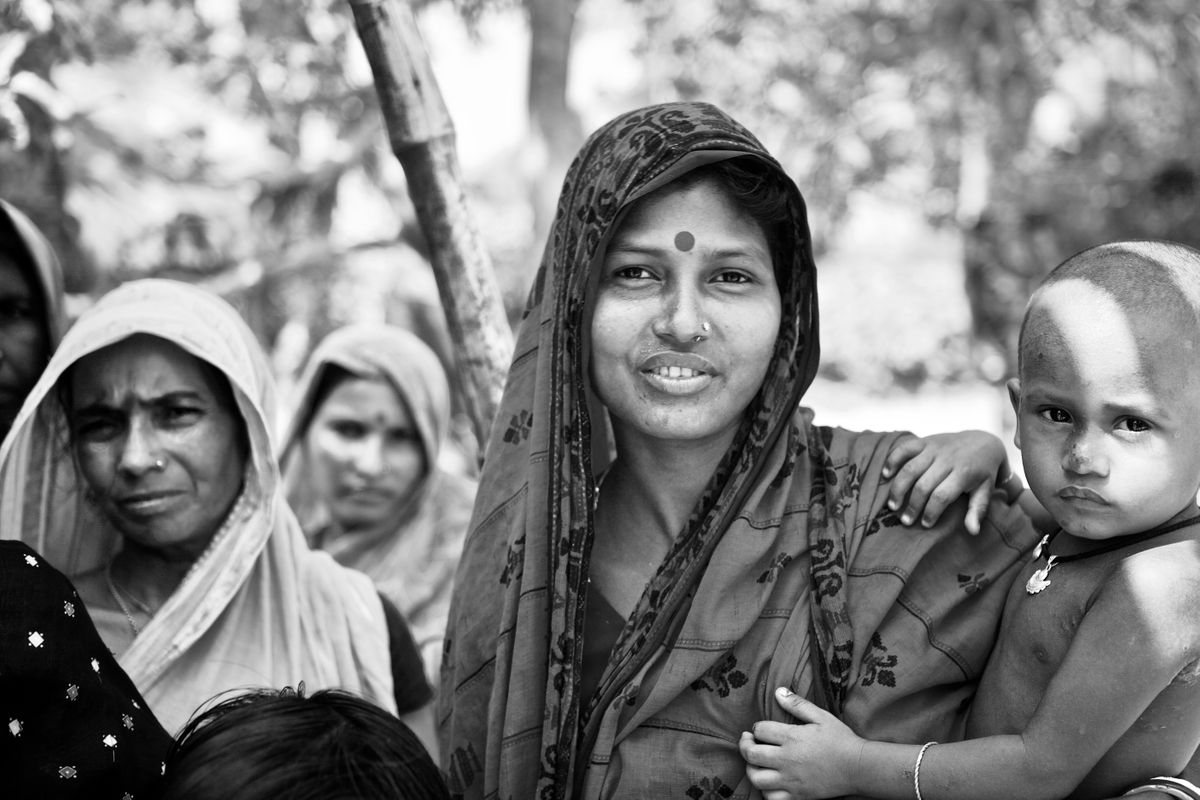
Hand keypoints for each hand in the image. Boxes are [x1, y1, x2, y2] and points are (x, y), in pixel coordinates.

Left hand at [739, 687, 862, 799]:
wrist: (859, 768)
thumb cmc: (841, 740)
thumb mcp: (821, 716)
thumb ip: (798, 704)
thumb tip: (778, 691)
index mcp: (792, 738)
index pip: (760, 730)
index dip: (756, 727)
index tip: (760, 729)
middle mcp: (788, 760)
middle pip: (752, 754)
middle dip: (745, 746)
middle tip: (748, 741)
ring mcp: (791, 780)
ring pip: (757, 778)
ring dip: (751, 769)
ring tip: (756, 763)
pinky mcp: (797, 796)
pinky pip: (772, 798)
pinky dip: (766, 791)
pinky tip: (769, 782)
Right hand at [882, 431, 1008, 534]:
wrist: (983, 441)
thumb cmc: (984, 471)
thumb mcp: (986, 490)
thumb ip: (978, 510)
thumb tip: (972, 531)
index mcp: (963, 473)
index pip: (942, 496)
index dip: (931, 512)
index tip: (926, 524)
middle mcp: (947, 460)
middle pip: (923, 485)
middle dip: (912, 506)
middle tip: (906, 520)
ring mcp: (934, 449)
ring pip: (910, 469)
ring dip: (898, 488)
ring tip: (892, 505)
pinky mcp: (925, 441)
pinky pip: (904, 449)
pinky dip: (892, 460)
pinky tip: (886, 474)